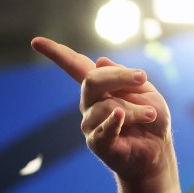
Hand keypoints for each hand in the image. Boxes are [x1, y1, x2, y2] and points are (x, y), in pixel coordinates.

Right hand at [31, 37, 172, 181]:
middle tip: (142, 77)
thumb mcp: (145, 92)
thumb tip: (100, 61)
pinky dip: (113, 122)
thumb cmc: (150, 119)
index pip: (75, 66)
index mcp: (100, 87)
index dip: (56, 53)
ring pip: (108, 107)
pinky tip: (119, 117)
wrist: (158, 150)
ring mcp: (90, 124)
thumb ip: (126, 77)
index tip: (35, 41)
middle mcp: (89, 104)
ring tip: (150, 115)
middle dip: (119, 76)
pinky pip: (103, 130)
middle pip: (92, 81)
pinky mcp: (97, 144)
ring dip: (135, 109)